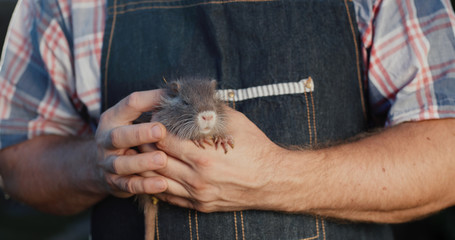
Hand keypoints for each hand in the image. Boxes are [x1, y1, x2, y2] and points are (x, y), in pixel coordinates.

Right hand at [94, 90, 168, 197]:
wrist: (100, 167)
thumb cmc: (128, 136)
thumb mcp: (132, 118)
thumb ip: (152, 106)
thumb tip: (180, 93)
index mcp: (113, 118)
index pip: (130, 104)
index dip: (150, 99)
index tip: (171, 98)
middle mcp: (106, 140)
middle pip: (119, 136)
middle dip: (140, 133)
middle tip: (160, 131)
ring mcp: (108, 163)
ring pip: (122, 164)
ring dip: (143, 162)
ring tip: (162, 159)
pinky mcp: (114, 183)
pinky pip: (129, 185)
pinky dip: (145, 185)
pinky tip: (162, 184)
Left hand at [152, 108, 287, 211]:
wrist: (273, 180)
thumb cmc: (257, 149)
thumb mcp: (236, 123)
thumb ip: (211, 111)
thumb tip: (194, 98)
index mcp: (203, 156)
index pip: (163, 140)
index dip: (155, 128)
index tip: (153, 121)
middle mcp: (197, 178)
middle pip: (156, 160)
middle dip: (146, 146)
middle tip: (142, 136)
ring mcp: (198, 194)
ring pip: (158, 181)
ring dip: (147, 167)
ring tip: (143, 154)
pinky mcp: (201, 205)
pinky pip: (170, 198)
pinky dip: (158, 185)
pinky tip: (155, 174)